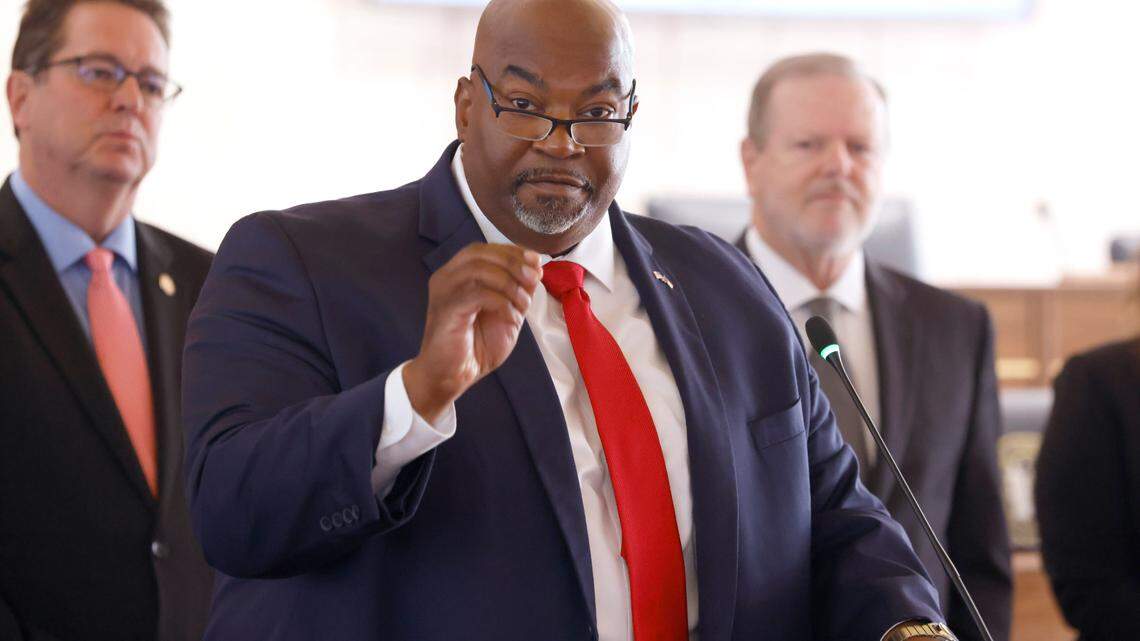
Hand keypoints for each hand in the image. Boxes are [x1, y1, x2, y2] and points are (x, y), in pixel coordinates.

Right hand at [404, 243, 541, 420]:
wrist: (452, 377)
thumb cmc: (476, 346)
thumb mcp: (506, 312)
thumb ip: (518, 289)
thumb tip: (535, 266)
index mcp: (456, 275)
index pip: (484, 249)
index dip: (512, 251)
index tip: (536, 262)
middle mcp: (446, 278)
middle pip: (480, 253)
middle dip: (513, 263)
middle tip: (533, 279)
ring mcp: (444, 293)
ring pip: (479, 270)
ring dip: (509, 284)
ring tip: (522, 305)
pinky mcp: (446, 310)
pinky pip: (478, 294)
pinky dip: (502, 303)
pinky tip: (510, 318)